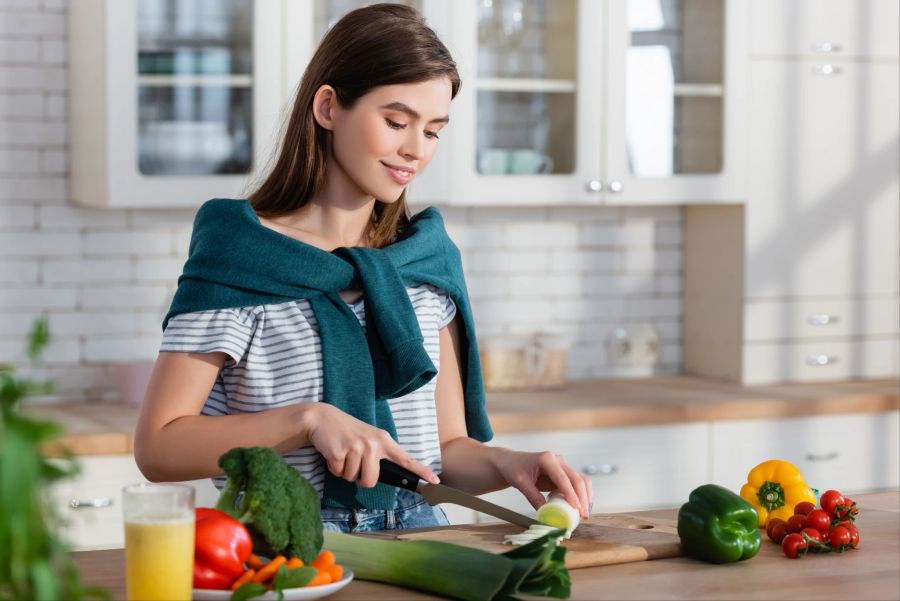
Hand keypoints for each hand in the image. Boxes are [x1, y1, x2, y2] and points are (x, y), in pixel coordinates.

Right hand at [305, 403, 439, 488]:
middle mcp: (373, 444)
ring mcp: (356, 447)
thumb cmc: (348, 431)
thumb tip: (381, 476)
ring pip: (353, 479)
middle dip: (360, 478)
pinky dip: (333, 468)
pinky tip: (333, 452)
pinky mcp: (340, 452)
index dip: (420, 471)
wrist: (323, 418)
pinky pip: (338, 473)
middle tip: (354, 462)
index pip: (405, 458)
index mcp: (383, 440)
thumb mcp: (369, 437)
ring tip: (343, 453)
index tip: (434, 481)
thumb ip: (379, 454)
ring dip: (345, 471)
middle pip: (371, 481)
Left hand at [493, 449, 592, 518]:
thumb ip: (532, 496)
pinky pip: (577, 484)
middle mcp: (558, 461)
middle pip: (577, 478)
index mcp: (547, 459)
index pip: (562, 478)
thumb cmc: (514, 468)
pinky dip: (581, 495)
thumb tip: (545, 512)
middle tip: (583, 515)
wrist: (512, 462)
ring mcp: (563, 467)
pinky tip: (581, 507)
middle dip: (583, 497)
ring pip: (581, 480)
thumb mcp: (520, 482)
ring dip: (586, 496)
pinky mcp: (564, 474)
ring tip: (585, 513)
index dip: (571, 493)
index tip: (576, 507)